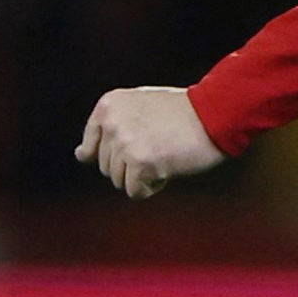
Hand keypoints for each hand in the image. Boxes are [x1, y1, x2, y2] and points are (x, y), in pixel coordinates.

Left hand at [77, 86, 221, 199]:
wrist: (217, 112)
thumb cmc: (184, 112)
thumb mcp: (140, 106)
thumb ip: (111, 126)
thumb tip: (80, 156)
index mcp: (109, 105)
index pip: (90, 148)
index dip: (116, 155)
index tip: (138, 148)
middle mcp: (112, 122)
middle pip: (106, 167)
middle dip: (132, 165)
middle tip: (161, 147)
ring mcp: (125, 142)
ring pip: (119, 181)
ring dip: (143, 176)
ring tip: (166, 155)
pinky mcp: (141, 162)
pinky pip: (135, 191)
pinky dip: (152, 186)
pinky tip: (169, 168)